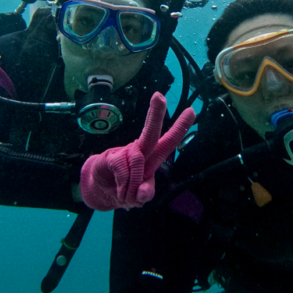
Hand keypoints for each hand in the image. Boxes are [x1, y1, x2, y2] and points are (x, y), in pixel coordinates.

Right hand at [80, 93, 195, 210]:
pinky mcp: (111, 157)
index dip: (180, 127)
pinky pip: (122, 169)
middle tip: (159, 96)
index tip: (191, 110)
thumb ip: (145, 193)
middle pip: (151, 132)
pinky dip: (123, 186)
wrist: (101, 190)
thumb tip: (142, 191)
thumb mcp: (139, 196)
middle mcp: (141, 151)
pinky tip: (119, 191)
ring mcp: (125, 152)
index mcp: (152, 157)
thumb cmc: (126, 188)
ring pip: (137, 161)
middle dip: (156, 114)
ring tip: (127, 195)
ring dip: (132, 186)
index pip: (168, 141)